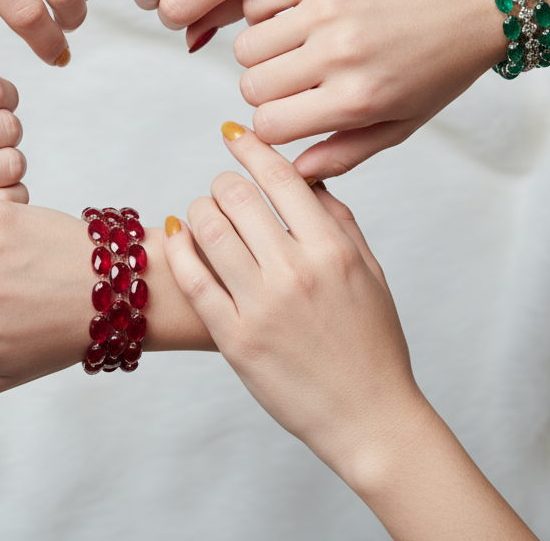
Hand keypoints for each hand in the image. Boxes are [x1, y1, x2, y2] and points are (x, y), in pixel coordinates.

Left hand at [162, 122, 427, 480]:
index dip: (252, 148)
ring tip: (202, 214)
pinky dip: (179, 249)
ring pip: (207, 230)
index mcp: (333, 251)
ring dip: (197, 211)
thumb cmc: (372, 344)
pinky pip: (193, 279)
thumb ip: (339, 222)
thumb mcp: (370, 274)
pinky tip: (177, 237)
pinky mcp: (234, 338)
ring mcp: (261, 306)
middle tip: (223, 187)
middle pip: (235, 197)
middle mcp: (295, 272)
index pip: (282, 178)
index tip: (234, 133)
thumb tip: (308, 179)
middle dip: (223, 183)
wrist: (368, 416)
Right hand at [235, 0, 504, 178]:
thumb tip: (297, 173)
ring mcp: (328, 8)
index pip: (269, 125)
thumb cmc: (443, 63)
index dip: (273, 124)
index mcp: (358, 99)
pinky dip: (265, 12)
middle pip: (251, 86)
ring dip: (263, 52)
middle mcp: (339, 54)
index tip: (290, 113)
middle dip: (265, 90)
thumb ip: (347, 153)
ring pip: (247, 45)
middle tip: (294, 80)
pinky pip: (258, 0)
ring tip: (294, 48)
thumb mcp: (403, 123)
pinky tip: (294, 17)